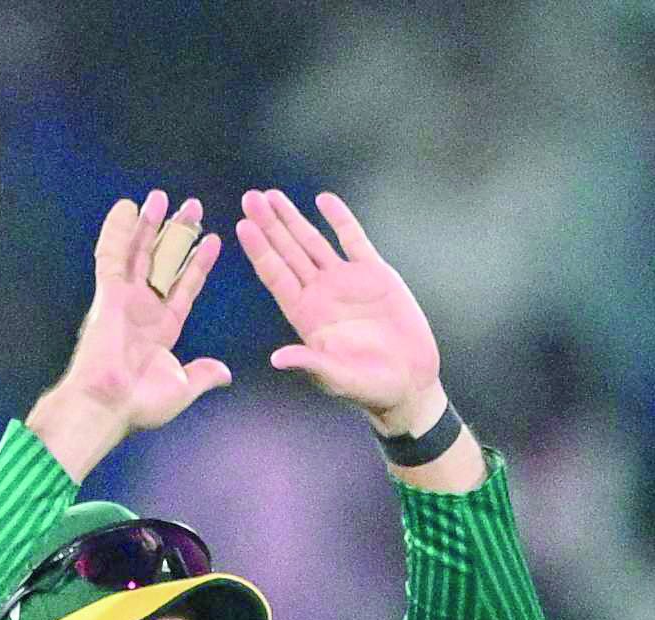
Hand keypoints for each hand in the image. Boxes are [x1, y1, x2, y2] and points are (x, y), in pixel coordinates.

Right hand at [28, 193, 234, 474]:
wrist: (108, 405)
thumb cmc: (140, 403)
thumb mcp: (182, 387)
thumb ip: (203, 375)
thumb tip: (224, 373)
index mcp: (161, 328)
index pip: (184, 286)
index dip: (198, 263)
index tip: (213, 240)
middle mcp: (142, 308)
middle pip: (163, 261)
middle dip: (178, 234)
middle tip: (192, 206)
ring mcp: (123, 298)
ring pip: (140, 252)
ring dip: (152, 224)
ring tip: (164, 197)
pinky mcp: (107, 292)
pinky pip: (111, 254)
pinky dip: (118, 229)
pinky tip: (127, 206)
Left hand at [238, 189, 444, 437]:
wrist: (410, 383)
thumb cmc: (371, 387)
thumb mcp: (338, 379)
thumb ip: (310, 364)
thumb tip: (277, 359)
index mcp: (306, 315)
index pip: (276, 276)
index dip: (260, 251)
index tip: (243, 226)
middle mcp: (321, 293)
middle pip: (288, 252)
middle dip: (269, 225)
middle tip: (251, 199)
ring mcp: (346, 281)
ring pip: (313, 241)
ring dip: (293, 218)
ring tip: (272, 196)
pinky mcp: (374, 274)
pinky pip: (353, 239)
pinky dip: (340, 219)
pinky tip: (324, 200)